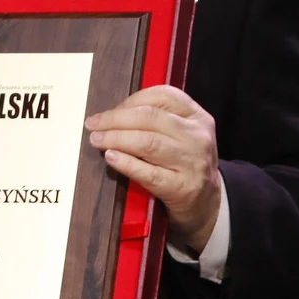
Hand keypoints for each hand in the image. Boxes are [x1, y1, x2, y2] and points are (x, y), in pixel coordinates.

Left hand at [85, 85, 220, 252]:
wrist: (206, 202)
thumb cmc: (183, 161)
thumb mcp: (180, 133)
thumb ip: (155, 119)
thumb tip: (110, 114)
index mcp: (197, 116)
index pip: (162, 96)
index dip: (130, 100)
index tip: (109, 110)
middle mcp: (197, 137)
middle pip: (150, 118)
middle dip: (115, 119)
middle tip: (92, 124)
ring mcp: (192, 163)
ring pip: (148, 142)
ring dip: (116, 139)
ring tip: (96, 140)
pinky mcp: (182, 188)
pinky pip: (149, 172)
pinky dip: (126, 163)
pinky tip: (111, 157)